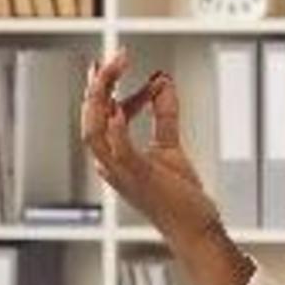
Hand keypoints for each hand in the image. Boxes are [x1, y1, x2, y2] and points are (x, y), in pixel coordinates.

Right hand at [80, 47, 219, 244]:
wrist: (194, 229)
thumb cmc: (179, 196)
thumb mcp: (170, 146)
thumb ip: (164, 114)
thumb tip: (164, 81)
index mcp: (113, 157)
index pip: (98, 116)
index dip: (103, 87)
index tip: (114, 62)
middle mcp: (110, 165)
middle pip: (89, 118)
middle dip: (98, 85)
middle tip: (114, 56)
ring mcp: (121, 173)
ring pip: (93, 132)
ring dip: (100, 99)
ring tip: (113, 69)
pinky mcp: (140, 178)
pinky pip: (119, 152)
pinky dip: (116, 130)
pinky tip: (118, 107)